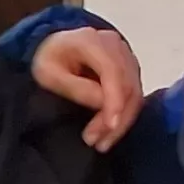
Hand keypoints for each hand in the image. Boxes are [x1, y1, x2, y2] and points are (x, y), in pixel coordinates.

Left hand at [33, 27, 146, 149]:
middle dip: (116, 118)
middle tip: (98, 142)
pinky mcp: (131, 70)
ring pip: (135, 94)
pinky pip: (134, 95)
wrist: (56, 48)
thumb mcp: (48, 73)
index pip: (113, 71)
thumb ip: (74, 87)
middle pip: (128, 85)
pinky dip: (124, 116)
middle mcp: (116, 47)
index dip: (114, 100)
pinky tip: (110, 130)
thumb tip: (102, 104)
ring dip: (122, 121)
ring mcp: (127, 57)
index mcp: (93, 41)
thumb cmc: (49, 60)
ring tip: (102, 142)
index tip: (109, 126)